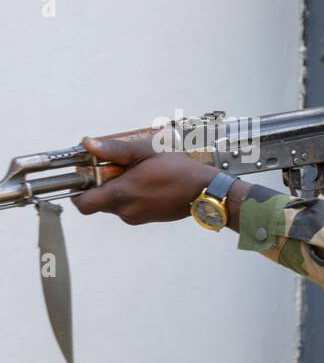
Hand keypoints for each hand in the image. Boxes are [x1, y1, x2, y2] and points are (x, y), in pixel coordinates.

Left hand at [72, 131, 216, 224]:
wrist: (205, 191)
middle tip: (115, 169)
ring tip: (135, 174)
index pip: (83, 204)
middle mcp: (126, 210)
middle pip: (97, 202)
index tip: (85, 176)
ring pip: (113, 204)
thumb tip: (89, 144)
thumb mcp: (147, 151)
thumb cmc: (180, 171)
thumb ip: (115, 150)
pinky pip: (128, 207)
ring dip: (116, 190)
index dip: (78, 191)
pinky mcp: (146, 218)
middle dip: (100, 185)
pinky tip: (145, 183)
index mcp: (122, 194)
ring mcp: (136, 216)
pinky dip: (130, 196)